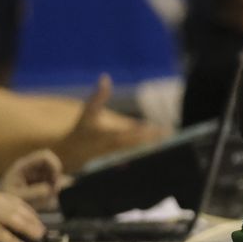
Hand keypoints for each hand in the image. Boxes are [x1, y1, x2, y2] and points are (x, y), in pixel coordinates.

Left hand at [0, 148, 64, 211]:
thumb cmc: (5, 201)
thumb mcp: (19, 198)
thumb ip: (35, 193)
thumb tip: (50, 188)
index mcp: (23, 166)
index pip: (44, 156)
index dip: (54, 165)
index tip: (55, 180)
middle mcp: (30, 167)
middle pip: (51, 163)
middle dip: (56, 176)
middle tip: (54, 191)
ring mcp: (34, 173)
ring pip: (52, 172)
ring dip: (54, 184)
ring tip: (47, 198)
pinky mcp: (37, 181)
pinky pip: (50, 181)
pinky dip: (52, 189)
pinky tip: (45, 199)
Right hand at [0, 192, 42, 241]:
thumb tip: (1, 231)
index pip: (8, 199)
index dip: (24, 208)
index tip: (36, 218)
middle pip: (12, 206)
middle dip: (30, 218)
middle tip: (42, 230)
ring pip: (9, 218)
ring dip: (26, 228)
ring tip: (38, 237)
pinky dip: (12, 241)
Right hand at [51, 74, 167, 171]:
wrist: (72, 156)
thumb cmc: (81, 130)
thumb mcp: (88, 112)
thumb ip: (98, 96)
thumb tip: (105, 77)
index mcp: (107, 137)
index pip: (127, 134)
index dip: (141, 131)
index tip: (156, 127)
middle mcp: (114, 150)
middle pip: (136, 146)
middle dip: (153, 140)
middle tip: (169, 134)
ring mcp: (117, 159)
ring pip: (138, 154)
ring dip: (153, 148)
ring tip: (170, 141)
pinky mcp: (120, 165)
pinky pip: (136, 160)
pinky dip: (148, 155)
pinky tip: (161, 150)